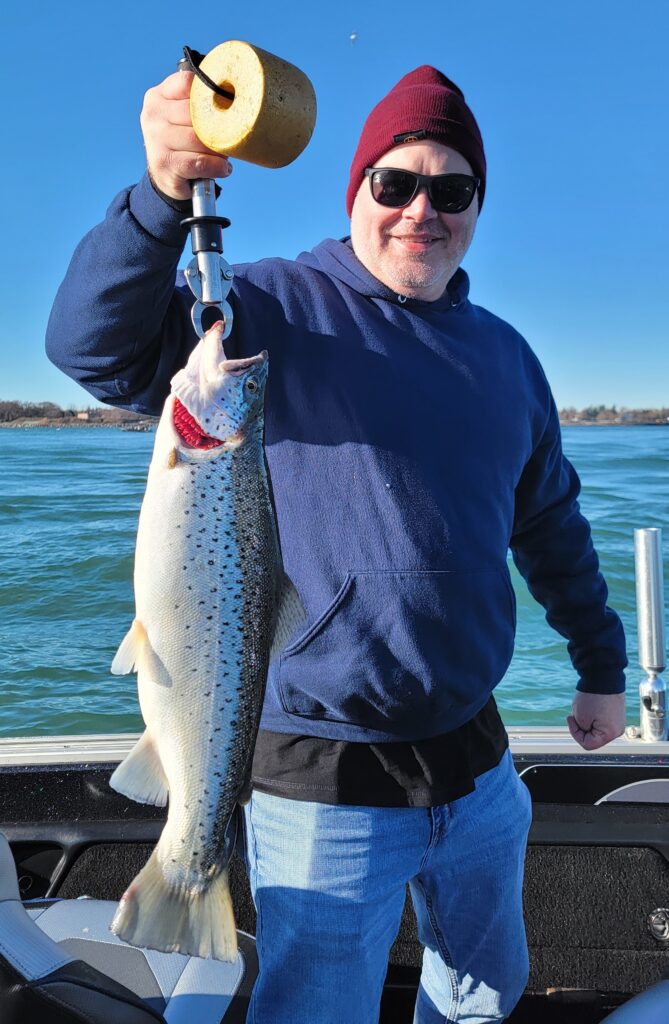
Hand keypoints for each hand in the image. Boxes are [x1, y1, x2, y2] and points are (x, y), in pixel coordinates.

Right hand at [140, 71, 232, 199]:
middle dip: (217, 127)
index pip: (187, 83)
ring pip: (199, 138)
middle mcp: (154, 114)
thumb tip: (232, 97)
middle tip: (229, 137)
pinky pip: (199, 161)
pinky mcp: (164, 164)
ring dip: (218, 149)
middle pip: (196, 113)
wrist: (165, 177)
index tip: (224, 106)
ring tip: (224, 155)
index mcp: (158, 96)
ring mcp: (156, 139)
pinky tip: (222, 168)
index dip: (211, 95)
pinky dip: (216, 166)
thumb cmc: (182, 142)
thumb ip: (199, 102)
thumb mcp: (183, 116)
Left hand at [567, 691, 625, 750]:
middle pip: (593, 737)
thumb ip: (583, 730)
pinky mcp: (616, 713)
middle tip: (577, 712)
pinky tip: (590, 703)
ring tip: (585, 706)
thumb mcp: (580, 717)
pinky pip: (601, 720)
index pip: (588, 744)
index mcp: (610, 733)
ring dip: (586, 719)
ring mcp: (618, 721)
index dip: (575, 733)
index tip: (570, 718)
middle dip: (582, 726)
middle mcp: (617, 729)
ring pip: (595, 728)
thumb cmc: (592, 696)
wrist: (603, 674)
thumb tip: (586, 730)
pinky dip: (592, 714)